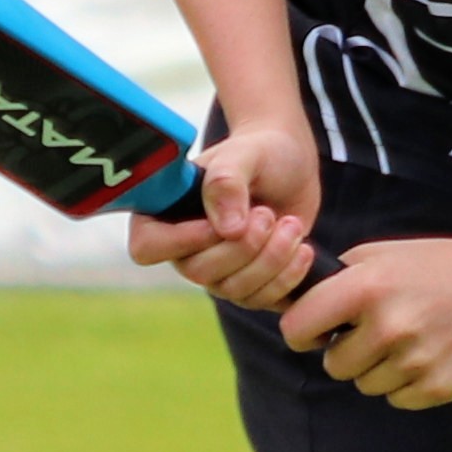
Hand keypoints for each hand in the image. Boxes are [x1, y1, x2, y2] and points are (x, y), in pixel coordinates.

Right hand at [127, 119, 320, 309]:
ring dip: (271, 259)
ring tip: (292, 224)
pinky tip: (303, 248)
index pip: (147, 246)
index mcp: (165, 214)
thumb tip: (227, 230)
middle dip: (243, 246)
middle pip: (199, 273)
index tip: (220, 225)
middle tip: (268, 214)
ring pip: (234, 290)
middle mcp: (186, 248)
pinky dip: (288, 277)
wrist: (290, 164)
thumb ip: (227, 181)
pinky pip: (261, 300)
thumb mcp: (244, 154)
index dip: (182, 242)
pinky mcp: (250, 284)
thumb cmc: (259, 152)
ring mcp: (217, 270)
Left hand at [275, 230, 451, 411]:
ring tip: (408, 341)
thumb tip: (294, 301)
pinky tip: (427, 357)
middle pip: (333, 366)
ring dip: (378, 369)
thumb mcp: (382, 254)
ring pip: (366, 385)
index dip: (302, 332)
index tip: (314, 333)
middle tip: (374, 334)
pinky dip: (407, 384)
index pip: (299, 327)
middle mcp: (387, 326)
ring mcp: (414, 360)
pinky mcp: (438, 386)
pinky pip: (398, 399)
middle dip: (346, 352)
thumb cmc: (438, 266)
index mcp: (366, 288)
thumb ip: (338, 276)